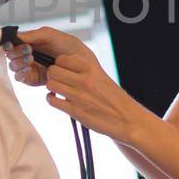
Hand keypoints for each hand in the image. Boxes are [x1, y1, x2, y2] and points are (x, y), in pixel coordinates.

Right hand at [2, 25, 86, 87]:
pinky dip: (21, 72)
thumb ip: (32, 35)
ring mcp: (28, 67)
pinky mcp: (31, 79)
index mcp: (30, 41)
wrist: (81, 65)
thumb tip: (15, 36)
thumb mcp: (50, 35)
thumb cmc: (68, 47)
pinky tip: (28, 68)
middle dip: (15, 52)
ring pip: (13, 65)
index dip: (10, 42)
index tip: (12, 42)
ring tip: (31, 59)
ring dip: (19, 61)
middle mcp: (27, 54)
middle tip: (28, 50)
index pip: (13, 41)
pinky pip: (19, 77)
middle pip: (10, 54)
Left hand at [16, 30, 143, 143]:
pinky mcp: (75, 111)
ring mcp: (79, 95)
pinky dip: (52, 100)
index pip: (62, 58)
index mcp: (92, 68)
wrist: (128, 120)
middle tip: (59, 81)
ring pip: (50, 84)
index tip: (64, 70)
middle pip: (53, 70)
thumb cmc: (113, 99)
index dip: (59, 64)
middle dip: (53, 75)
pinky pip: (52, 100)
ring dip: (52, 88)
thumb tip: (60, 64)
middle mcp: (85, 80)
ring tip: (59, 91)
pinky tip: (59, 101)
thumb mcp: (100, 77)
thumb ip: (83, 70)